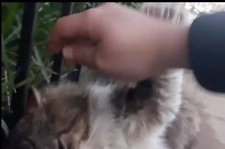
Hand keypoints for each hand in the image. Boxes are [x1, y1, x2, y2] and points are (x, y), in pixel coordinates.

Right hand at [49, 3, 188, 81]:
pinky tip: (107, 52)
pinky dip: (100, 38)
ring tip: (90, 60)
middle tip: (71, 61)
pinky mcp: (129, 16)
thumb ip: (82, 55)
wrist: (171, 45)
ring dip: (87, 42)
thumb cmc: (135, 56)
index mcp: (92, 19)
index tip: (53, 54)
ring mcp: (117, 10)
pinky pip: (106, 26)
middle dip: (72, 42)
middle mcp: (102, 9)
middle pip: (78, 24)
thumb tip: (67, 50)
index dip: (55, 41)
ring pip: (93, 26)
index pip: (63, 26)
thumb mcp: (104, 62)